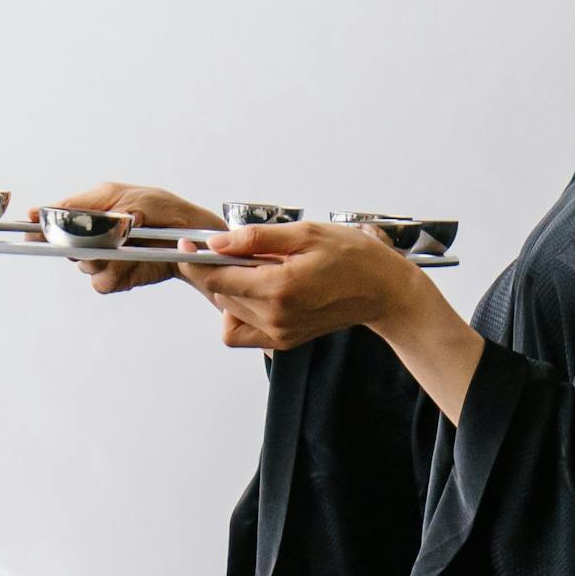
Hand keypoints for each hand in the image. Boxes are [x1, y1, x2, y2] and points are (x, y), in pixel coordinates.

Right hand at [47, 182, 220, 292]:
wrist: (191, 242)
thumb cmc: (165, 211)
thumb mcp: (136, 200)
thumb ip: (104, 206)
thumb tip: (78, 211)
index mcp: (94, 207)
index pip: (58, 214)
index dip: (41, 221)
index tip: (29, 224)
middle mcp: (93, 233)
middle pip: (64, 244)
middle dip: (78, 243)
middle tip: (101, 237)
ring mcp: (102, 257)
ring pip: (83, 266)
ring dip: (103, 259)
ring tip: (128, 248)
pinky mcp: (114, 277)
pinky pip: (100, 283)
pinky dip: (115, 276)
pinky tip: (132, 265)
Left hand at [178, 219, 422, 353]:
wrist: (383, 291)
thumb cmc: (353, 258)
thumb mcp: (305, 234)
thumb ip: (257, 239)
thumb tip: (219, 242)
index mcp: (279, 288)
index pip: (217, 277)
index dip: (197, 258)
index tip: (191, 243)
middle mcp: (275, 317)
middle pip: (219, 293)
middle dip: (217, 269)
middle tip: (235, 248)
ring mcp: (279, 334)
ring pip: (227, 311)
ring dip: (230, 288)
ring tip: (256, 268)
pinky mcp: (283, 341)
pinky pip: (242, 331)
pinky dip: (239, 310)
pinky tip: (259, 291)